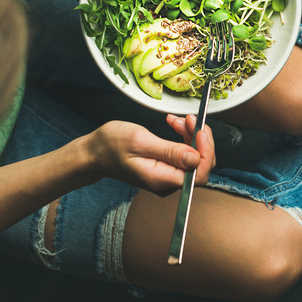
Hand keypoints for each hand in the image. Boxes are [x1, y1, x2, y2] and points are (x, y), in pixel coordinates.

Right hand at [84, 117, 214, 193]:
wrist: (95, 152)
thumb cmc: (111, 145)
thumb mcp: (139, 141)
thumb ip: (169, 151)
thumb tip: (195, 158)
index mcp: (161, 179)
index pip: (199, 173)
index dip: (206, 151)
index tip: (200, 130)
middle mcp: (167, 183)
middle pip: (201, 165)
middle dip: (199, 139)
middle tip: (188, 119)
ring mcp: (167, 177)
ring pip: (194, 158)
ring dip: (191, 135)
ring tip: (177, 120)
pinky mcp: (166, 169)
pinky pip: (185, 155)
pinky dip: (185, 138)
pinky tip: (175, 126)